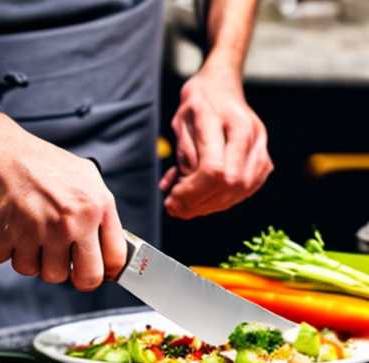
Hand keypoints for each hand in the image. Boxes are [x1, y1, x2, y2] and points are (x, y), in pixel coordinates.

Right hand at [0, 126, 126, 290]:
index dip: (104, 270)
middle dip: (68, 271)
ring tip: (24, 230)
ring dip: (28, 257)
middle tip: (55, 257)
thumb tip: (109, 255)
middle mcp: (69, 221)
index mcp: (94, 206)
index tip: (93, 270)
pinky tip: (3, 228)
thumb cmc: (39, 166)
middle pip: (82, 279)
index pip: (115, 260)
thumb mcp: (84, 180)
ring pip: (38, 272)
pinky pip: (4, 262)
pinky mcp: (5, 238)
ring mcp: (37, 231)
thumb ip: (99, 216)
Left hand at [161, 65, 271, 219]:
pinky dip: (223, 200)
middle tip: (174, 207)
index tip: (170, 199)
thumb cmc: (197, 102)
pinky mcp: (263, 158)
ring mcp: (261, 146)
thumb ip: (183, 156)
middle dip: (198, 203)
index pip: (213, 170)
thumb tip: (179, 191)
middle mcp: (252, 134)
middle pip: (230, 184)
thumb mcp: (180, 122)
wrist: (222, 85)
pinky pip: (246, 189)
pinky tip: (204, 198)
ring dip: (209, 206)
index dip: (191, 192)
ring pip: (240, 190)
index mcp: (231, 121)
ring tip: (185, 205)